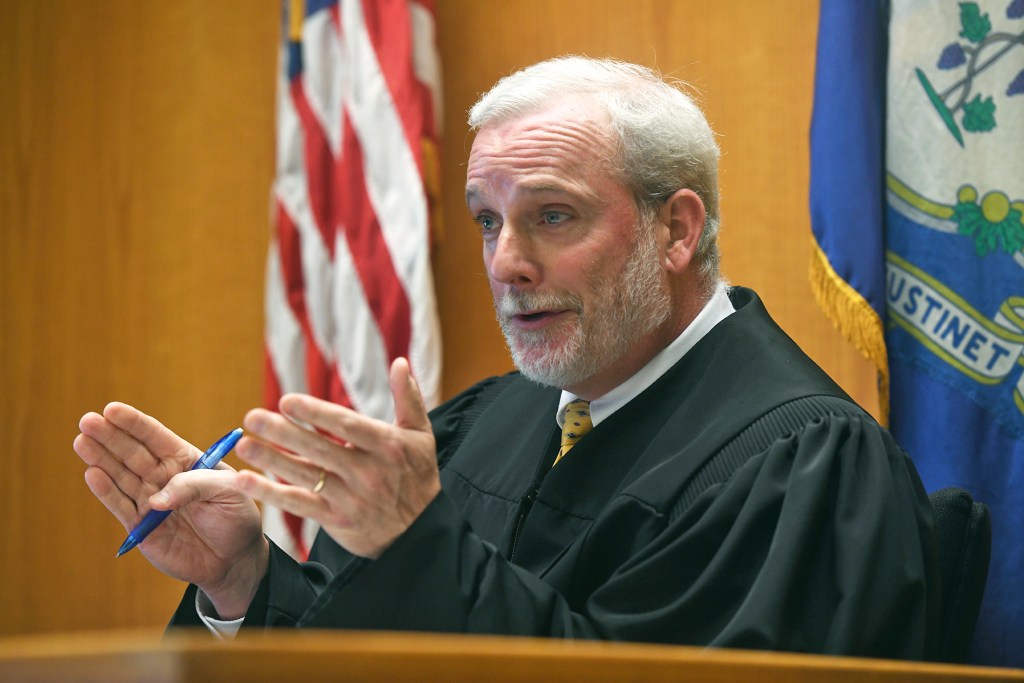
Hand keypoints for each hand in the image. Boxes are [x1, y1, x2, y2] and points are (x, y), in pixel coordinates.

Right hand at [74, 403, 267, 618]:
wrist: (235, 558)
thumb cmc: (236, 517)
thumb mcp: (228, 492)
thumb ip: (195, 486)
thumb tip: (155, 499)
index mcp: (185, 460)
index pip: (156, 437)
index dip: (134, 423)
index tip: (112, 409)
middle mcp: (163, 476)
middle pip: (132, 453)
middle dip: (110, 436)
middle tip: (88, 421)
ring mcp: (149, 500)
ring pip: (121, 476)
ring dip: (101, 459)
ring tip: (82, 441)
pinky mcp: (142, 527)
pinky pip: (121, 507)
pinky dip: (107, 492)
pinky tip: (92, 474)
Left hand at [233, 358, 438, 558]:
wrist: (421, 532)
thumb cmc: (417, 475)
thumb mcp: (420, 435)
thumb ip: (408, 398)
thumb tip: (399, 362)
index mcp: (387, 446)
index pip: (348, 426)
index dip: (316, 413)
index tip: (287, 401)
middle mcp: (368, 473)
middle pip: (320, 450)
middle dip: (284, 433)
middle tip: (253, 417)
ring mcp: (351, 498)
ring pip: (306, 476)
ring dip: (271, 460)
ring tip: (244, 444)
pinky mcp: (336, 520)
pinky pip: (299, 504)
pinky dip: (270, 493)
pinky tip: (246, 480)